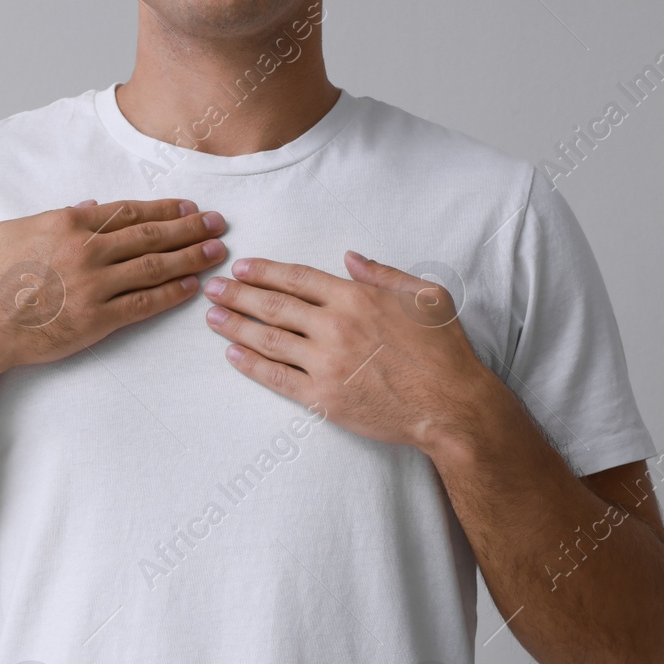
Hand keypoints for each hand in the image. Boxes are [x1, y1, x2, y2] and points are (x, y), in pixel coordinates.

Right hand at [0, 198, 226, 373]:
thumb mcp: (13, 232)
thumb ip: (55, 217)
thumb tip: (89, 206)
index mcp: (68, 225)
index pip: (129, 212)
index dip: (164, 209)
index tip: (189, 208)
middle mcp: (87, 250)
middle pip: (151, 235)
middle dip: (190, 228)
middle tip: (219, 224)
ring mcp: (95, 286)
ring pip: (155, 267)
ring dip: (190, 258)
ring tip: (215, 252)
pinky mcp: (98, 320)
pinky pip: (145, 304)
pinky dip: (171, 294)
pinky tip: (191, 286)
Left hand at [203, 252, 497, 453]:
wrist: (450, 406)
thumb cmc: (443, 351)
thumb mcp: (425, 296)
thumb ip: (384, 274)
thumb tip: (349, 258)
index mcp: (356, 298)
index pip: (297, 278)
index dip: (265, 271)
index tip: (242, 267)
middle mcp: (334, 326)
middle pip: (274, 305)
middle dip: (238, 293)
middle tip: (213, 287)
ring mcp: (325, 363)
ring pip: (268, 339)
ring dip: (235, 326)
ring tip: (212, 316)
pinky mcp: (322, 397)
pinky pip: (276, 377)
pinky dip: (250, 365)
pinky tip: (232, 354)